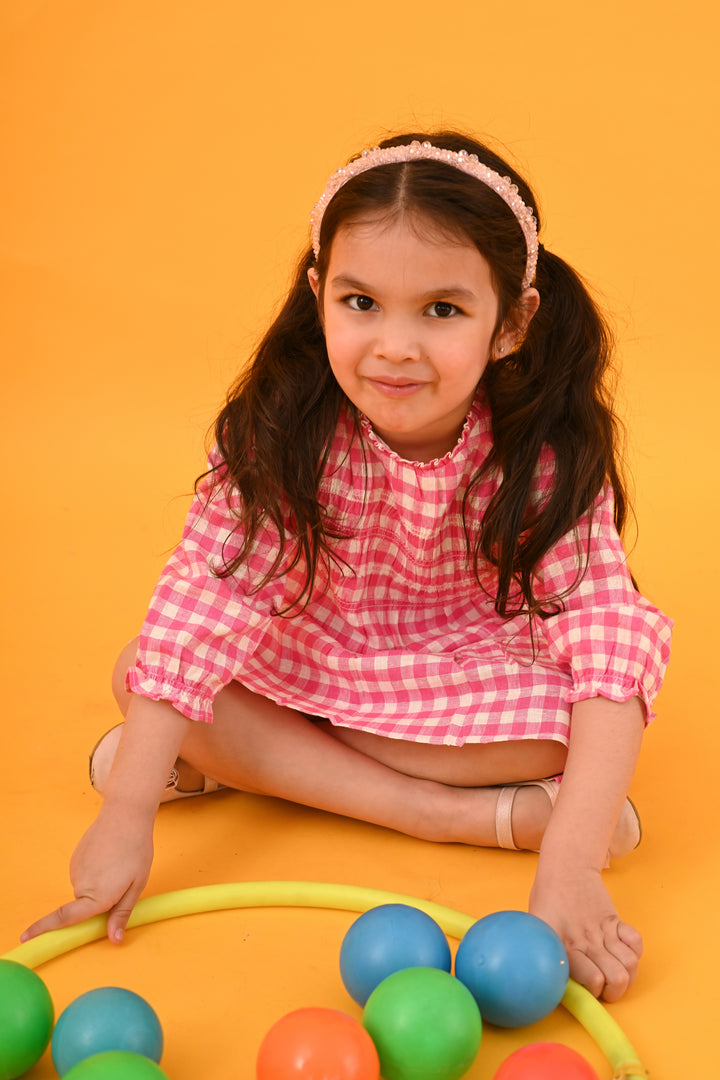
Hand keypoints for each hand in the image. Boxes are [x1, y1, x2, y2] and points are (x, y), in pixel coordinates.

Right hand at [21, 804, 153, 944]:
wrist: (125, 815)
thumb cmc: (136, 849)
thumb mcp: (137, 885)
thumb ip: (122, 913)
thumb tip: (114, 940)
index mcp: (97, 896)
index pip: (65, 919)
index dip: (44, 929)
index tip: (26, 937)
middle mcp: (81, 885)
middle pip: (84, 906)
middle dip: (100, 901)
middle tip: (123, 881)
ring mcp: (76, 870)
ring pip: (85, 889)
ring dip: (99, 884)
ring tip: (118, 863)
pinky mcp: (75, 859)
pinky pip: (84, 875)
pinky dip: (94, 872)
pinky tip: (108, 856)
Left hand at [529, 866, 642, 1001]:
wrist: (565, 868)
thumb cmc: (546, 900)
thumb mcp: (536, 928)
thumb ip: (546, 955)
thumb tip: (546, 983)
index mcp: (564, 946)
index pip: (593, 981)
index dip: (593, 993)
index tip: (586, 992)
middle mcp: (586, 940)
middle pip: (617, 978)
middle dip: (614, 991)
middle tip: (604, 988)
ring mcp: (603, 930)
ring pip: (630, 964)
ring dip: (627, 975)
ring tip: (614, 974)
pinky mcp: (615, 921)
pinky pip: (637, 942)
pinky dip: (634, 953)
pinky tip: (621, 953)